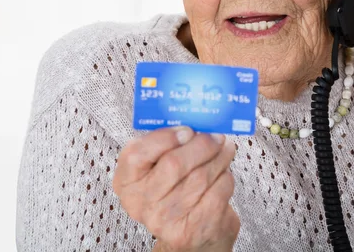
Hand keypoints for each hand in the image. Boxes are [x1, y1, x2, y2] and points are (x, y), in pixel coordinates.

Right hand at [113, 127, 238, 251]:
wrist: (191, 232)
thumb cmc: (175, 189)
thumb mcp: (158, 167)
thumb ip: (167, 145)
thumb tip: (195, 121)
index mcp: (127, 181)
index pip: (136, 155)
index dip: (164, 138)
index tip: (187, 130)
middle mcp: (141, 203)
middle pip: (174, 164)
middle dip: (202, 145)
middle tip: (216, 135)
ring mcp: (166, 220)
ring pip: (200, 176)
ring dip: (219, 158)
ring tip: (225, 148)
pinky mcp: (193, 229)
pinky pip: (217, 191)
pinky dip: (225, 177)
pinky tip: (224, 172)